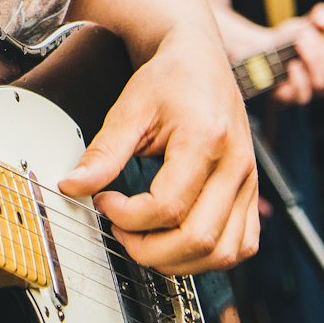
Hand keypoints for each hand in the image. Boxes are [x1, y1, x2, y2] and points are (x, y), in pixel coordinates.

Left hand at [57, 31, 257, 275]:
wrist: (200, 62)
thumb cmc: (169, 80)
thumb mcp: (129, 108)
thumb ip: (103, 152)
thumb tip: (72, 186)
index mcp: (206, 138)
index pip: (169, 206)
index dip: (128, 216)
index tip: (104, 200)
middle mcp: (236, 164)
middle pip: (198, 238)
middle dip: (149, 248)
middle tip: (120, 229)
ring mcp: (249, 182)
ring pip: (222, 252)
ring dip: (177, 260)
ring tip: (144, 239)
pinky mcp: (251, 194)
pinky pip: (241, 245)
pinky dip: (208, 257)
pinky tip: (177, 241)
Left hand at [268, 4, 323, 105]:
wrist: (267, 49)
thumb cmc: (294, 37)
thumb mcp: (309, 21)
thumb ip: (322, 15)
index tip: (316, 33)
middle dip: (318, 52)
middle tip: (302, 37)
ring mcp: (310, 91)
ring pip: (320, 85)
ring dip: (310, 63)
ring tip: (298, 46)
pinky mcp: (293, 98)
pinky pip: (302, 95)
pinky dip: (298, 78)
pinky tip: (292, 65)